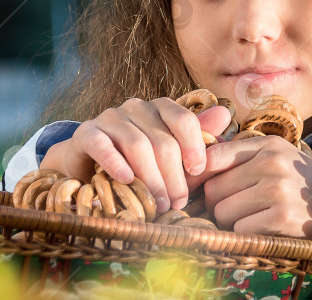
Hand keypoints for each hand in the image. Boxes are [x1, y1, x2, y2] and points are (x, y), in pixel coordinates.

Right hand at [39, 97, 231, 212]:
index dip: (194, 146)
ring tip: (158, 204)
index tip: (198, 172)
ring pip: (137, 144)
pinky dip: (116, 163)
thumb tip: (225, 116)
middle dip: (173, 176)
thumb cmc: (139, 163)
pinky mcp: (86, 133)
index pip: (184, 120)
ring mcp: (111, 118)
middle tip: (177, 203)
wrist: (89, 166)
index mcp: (161, 108)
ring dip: (150, 178)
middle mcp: (137, 107)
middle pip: (162, 139)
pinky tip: (127, 180)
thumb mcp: (171, 155)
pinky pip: (103, 145)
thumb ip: (197, 141)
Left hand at [187, 135, 311, 238]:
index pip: (212, 157)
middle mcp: (272, 164)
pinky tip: (265, 228)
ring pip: (223, 213)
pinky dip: (247, 234)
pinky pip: (240, 230)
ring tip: (254, 216)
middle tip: (238, 206)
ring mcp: (277, 191)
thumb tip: (193, 164)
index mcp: (267, 145)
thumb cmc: (298, 181)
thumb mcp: (275, 155)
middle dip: (219, 203)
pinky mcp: (281, 219)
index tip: (202, 188)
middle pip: (213, 190)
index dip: (200, 176)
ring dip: (232, 222)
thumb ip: (238, 155)